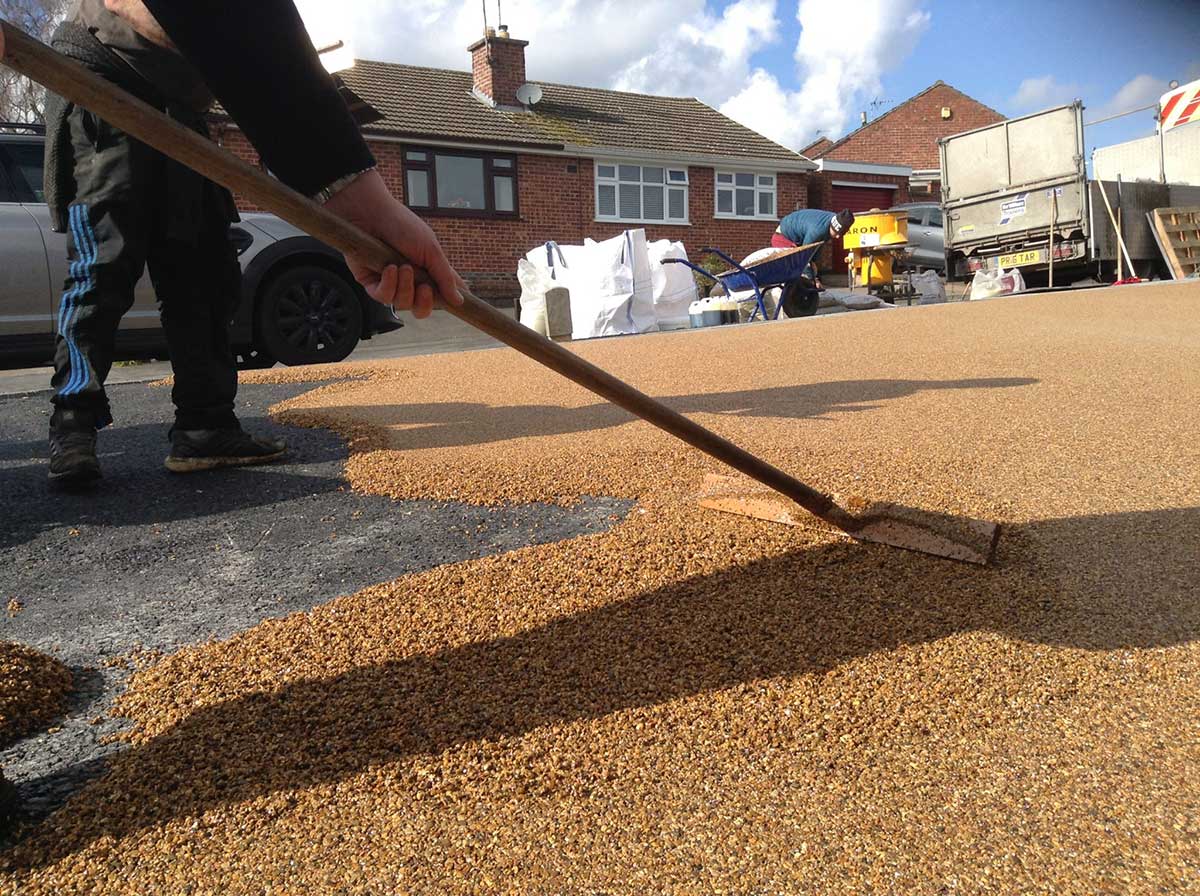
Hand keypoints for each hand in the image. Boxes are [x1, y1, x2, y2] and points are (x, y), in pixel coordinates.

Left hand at [324, 169, 465, 318]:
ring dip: (405, 287)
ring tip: (402, 267)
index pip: (442, 294)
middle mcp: (410, 280)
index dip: (449, 302)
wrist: (371, 214)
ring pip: (402, 304)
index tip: (459, 306)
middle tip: (424, 288)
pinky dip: (388, 285)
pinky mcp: (371, 283)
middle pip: (421, 309)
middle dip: (424, 302)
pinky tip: (388, 269)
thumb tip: (460, 301)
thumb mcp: (431, 250)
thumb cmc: (403, 226)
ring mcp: (390, 283)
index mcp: (428, 271)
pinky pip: (383, 298)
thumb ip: (445, 277)